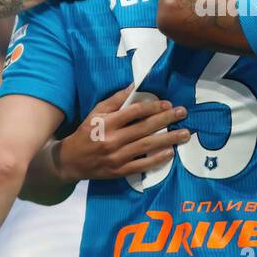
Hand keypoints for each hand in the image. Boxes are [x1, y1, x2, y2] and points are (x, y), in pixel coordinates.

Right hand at [55, 86, 190, 181]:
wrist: (71, 161)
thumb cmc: (86, 133)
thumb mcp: (96, 113)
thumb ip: (115, 100)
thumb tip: (135, 85)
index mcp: (106, 123)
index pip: (134, 112)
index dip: (152, 106)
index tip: (167, 103)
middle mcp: (112, 140)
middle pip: (144, 128)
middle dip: (166, 119)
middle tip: (183, 112)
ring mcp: (117, 157)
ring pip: (147, 146)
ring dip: (168, 139)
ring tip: (185, 134)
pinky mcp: (119, 171)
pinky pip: (142, 164)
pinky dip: (157, 159)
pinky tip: (170, 153)